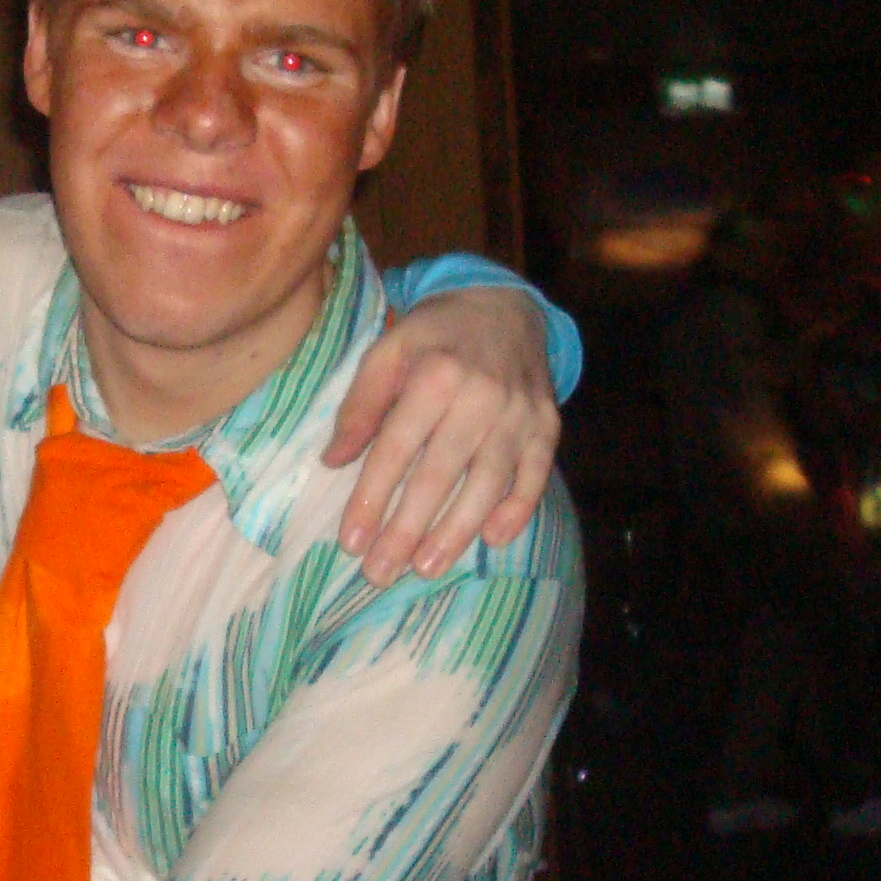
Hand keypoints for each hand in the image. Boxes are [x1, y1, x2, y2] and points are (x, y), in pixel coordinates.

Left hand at [325, 287, 558, 583]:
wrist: (504, 307)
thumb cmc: (434, 337)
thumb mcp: (387, 352)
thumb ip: (360, 405)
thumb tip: (332, 461)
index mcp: (435, 375)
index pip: (396, 449)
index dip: (372, 498)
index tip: (351, 541)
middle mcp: (482, 396)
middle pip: (439, 475)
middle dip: (407, 530)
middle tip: (380, 573)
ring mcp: (520, 415)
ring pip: (487, 484)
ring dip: (456, 532)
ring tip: (426, 567)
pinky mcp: (548, 426)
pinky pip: (536, 477)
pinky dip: (517, 511)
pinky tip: (493, 541)